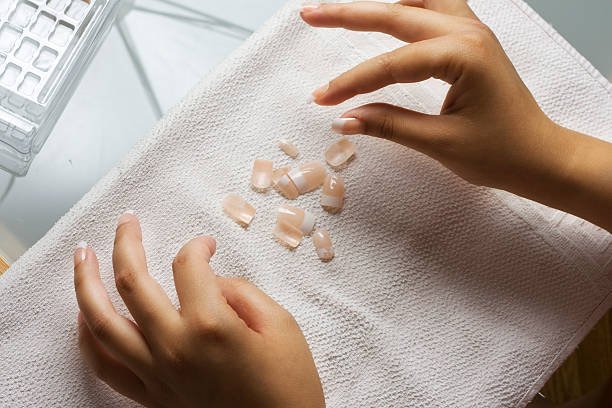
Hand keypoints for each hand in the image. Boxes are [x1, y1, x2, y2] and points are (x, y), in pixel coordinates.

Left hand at [74, 213, 324, 407]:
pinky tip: (83, 318)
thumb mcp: (280, 324)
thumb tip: (209, 280)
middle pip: (132, 281)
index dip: (197, 246)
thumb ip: (240, 291)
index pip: (187, 266)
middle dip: (126, 242)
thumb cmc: (288, 384)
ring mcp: (157, 373)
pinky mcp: (151, 395)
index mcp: (210, 325)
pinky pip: (105, 366)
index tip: (207, 246)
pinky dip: (87, 339)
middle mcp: (174, 346)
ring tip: (82, 256)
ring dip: (86, 283)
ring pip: (102, 322)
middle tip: (127, 221)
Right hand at [301, 1, 611, 230]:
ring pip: (416, 3)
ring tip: (341, 9)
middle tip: (310, 14)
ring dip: (378, 5)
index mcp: (463, 55)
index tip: (322, 100)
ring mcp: (472, 32)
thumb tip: (344, 120)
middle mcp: (468, 33)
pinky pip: (434, 9)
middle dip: (350, 15)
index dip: (352, 82)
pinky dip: (406, 7)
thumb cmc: (500, 153)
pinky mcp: (471, 41)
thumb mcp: (440, 143)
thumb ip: (389, 125)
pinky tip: (388, 9)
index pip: (392, 64)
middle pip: (398, 14)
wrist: (541, 156)